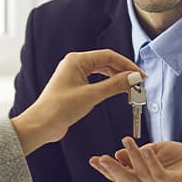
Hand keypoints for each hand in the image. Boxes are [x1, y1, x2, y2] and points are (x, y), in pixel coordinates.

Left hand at [11, 50, 142, 154]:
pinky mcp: (74, 87)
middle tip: (138, 84)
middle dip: (123, 72)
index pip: (109, 56)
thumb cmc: (59, 109)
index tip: (140, 76)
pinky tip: (116, 91)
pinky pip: (95, 81)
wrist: (41, 125)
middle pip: (106, 63)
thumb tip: (133, 78)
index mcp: (76, 60)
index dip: (127, 65)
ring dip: (116, 79)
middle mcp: (74, 64)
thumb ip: (114, 85)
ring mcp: (73, 75)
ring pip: (102, 72)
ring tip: (130, 89)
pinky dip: (107, 85)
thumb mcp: (91, 96)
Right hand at [89, 138, 181, 181]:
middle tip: (100, 158)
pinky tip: (146, 150)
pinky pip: (158, 173)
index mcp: (142, 181)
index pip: (120, 177)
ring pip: (140, 174)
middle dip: (112, 169)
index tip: (93, 160)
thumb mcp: (154, 152)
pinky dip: (151, 161)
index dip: (105, 170)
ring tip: (127, 140)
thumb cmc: (181, 160)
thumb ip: (137, 154)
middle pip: (125, 180)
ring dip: (133, 157)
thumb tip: (119, 152)